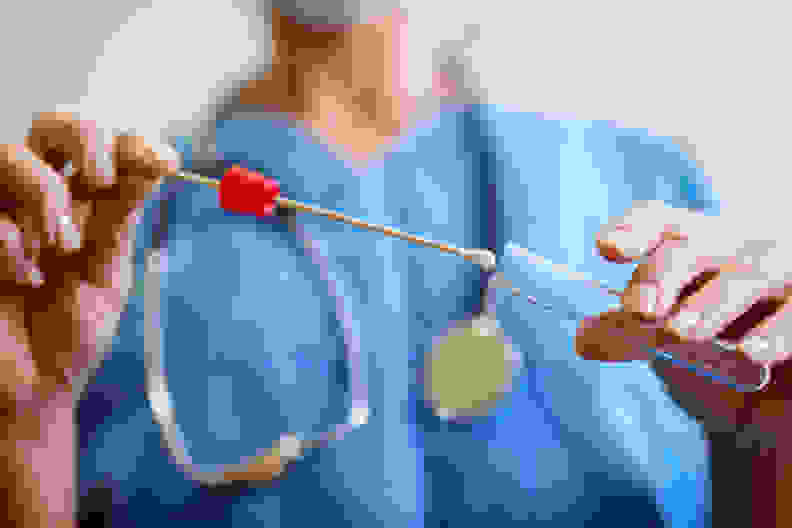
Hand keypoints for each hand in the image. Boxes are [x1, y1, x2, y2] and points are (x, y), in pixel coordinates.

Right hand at [0, 112, 178, 423]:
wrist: (32, 390)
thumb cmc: (69, 333)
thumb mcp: (106, 273)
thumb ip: (121, 217)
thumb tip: (158, 161)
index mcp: (83, 204)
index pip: (106, 148)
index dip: (132, 143)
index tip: (164, 161)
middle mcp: (39, 197)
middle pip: (51, 126)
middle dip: (83, 138)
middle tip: (101, 179)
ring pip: (8, 155)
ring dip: (43, 193)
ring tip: (59, 245)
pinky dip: (9, 244)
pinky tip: (23, 279)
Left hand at [575, 200, 791, 441]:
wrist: (774, 406)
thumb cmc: (714, 358)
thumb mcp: (666, 344)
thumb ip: (626, 337)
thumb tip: (582, 339)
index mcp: (689, 247)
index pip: (657, 223)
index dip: (632, 231)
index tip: (608, 249)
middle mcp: (734, 248)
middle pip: (690, 245)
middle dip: (660, 275)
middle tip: (638, 310)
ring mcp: (780, 270)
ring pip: (745, 274)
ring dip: (709, 304)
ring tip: (681, 333)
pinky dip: (775, 333)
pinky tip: (753, 353)